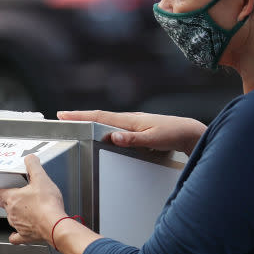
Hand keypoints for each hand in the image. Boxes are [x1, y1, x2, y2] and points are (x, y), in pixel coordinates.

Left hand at [0, 155, 66, 244]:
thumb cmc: (48, 205)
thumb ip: (34, 166)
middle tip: (17, 197)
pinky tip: (19, 233)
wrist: (55, 224)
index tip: (5, 188)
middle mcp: (12, 212)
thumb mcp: (41, 178)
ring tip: (24, 210)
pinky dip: (16, 235)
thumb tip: (30, 158)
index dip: (3, 190)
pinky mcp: (25, 235)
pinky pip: (16, 237)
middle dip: (9, 201)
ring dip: (15, 214)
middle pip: (5, 205)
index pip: (0, 193)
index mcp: (13, 198)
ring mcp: (18, 225)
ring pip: (11, 219)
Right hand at [57, 110, 205, 154]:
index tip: (63, 114)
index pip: (100, 116)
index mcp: (130, 120)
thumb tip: (113, 137)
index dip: (80, 116)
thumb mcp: (153, 139)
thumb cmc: (174, 134)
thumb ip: (133, 139)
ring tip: (76, 122)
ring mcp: (133, 123)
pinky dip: (102, 126)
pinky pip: (114, 126)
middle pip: (99, 117)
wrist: (190, 132)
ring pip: (107, 121)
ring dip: (90, 121)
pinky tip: (101, 130)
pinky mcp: (137, 128)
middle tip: (62, 117)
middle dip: (80, 116)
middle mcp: (129, 119)